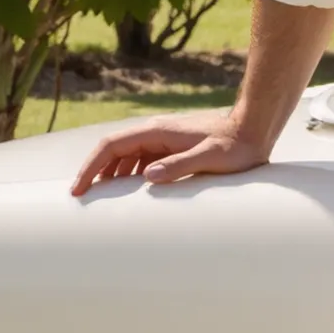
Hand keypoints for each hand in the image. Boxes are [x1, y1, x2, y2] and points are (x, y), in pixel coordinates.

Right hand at [69, 109, 269, 196]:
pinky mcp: (174, 151)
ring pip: (127, 158)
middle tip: (81, 198)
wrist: (254, 131)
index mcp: (157, 133)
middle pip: (114, 151)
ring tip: (100, 201)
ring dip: (111, 176)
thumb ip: (180, 165)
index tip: (79, 188)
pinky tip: (131, 195)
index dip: (91, 166)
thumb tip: (148, 176)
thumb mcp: (209, 157)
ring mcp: (165, 142)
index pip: (111, 146)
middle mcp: (156, 134)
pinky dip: (130, 177)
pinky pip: (142, 163)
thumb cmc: (236, 146)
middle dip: (95, 173)